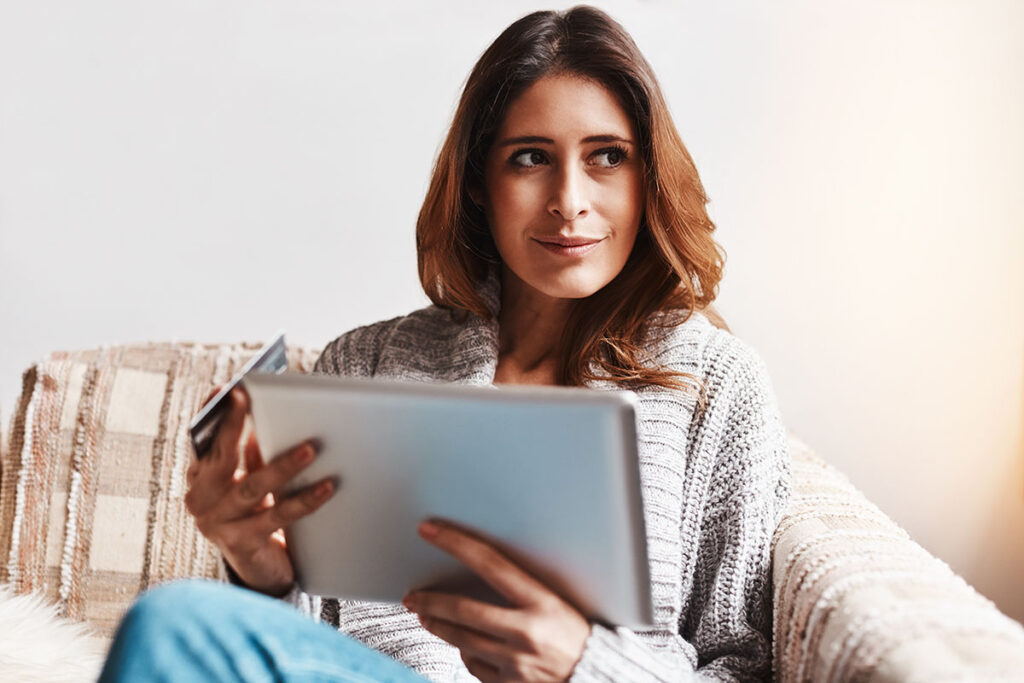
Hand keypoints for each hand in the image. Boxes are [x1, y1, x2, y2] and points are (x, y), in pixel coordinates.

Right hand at [184, 386, 335, 596]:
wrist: (260, 571)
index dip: (216, 415)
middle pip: (221, 458)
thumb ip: (253, 455)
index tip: (230, 390)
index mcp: (201, 478)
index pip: (205, 440)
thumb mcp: (250, 481)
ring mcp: (217, 524)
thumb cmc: (256, 516)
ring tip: (310, 448)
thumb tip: (268, 423)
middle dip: (235, 426)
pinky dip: (304, 500)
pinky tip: (326, 487)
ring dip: (283, 465)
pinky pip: (277, 517)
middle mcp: (201, 500)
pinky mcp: (240, 544)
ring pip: (253, 487)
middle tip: (252, 400)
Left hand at [403, 520, 590, 682]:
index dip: (455, 543)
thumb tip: (479, 572)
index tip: (429, 531)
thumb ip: (521, 589)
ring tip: (425, 616)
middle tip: (412, 595)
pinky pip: (474, 666)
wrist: (596, 676)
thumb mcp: (555, 601)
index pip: (489, 563)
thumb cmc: (575, 634)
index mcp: (541, 601)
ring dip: (437, 625)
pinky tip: (462, 646)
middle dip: (430, 601)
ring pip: (461, 640)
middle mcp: (526, 632)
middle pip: (463, 610)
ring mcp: (516, 663)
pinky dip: (465, 653)